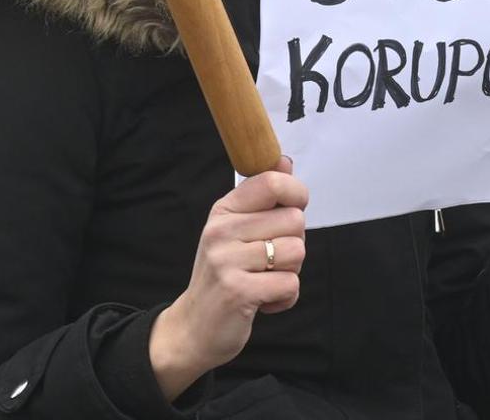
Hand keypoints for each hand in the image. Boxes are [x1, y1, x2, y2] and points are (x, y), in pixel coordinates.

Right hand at [148, 157, 308, 400]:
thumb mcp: (237, 230)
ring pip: (297, 251)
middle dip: (293, 243)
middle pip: (295, 219)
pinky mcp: (238, 292)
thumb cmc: (224, 274)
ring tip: (263, 280)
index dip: (296, 194)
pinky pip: (290, 284)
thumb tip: (284, 160)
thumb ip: (263, 197)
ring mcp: (227, 261)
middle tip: (268, 261)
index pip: (273, 182)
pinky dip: (285, 298)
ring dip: (290, 272)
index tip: (291, 210)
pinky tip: (263, 301)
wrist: (193, 329)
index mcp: (224, 210)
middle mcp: (221, 231)